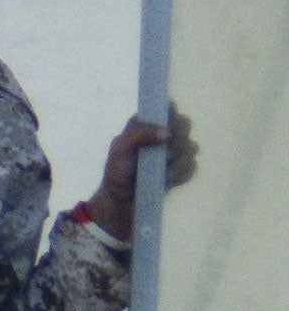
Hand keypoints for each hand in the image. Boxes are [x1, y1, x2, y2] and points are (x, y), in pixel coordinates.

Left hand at [85, 105, 194, 239]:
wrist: (122, 202)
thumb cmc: (117, 172)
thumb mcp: (120, 149)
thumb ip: (138, 134)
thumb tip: (166, 132)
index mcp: (145, 124)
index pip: (167, 108)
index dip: (171, 116)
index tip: (165, 131)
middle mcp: (161, 133)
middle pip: (185, 124)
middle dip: (176, 141)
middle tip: (163, 154)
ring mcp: (172, 151)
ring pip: (191, 146)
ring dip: (176, 161)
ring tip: (160, 171)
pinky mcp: (180, 167)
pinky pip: (192, 166)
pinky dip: (180, 174)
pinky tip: (166, 179)